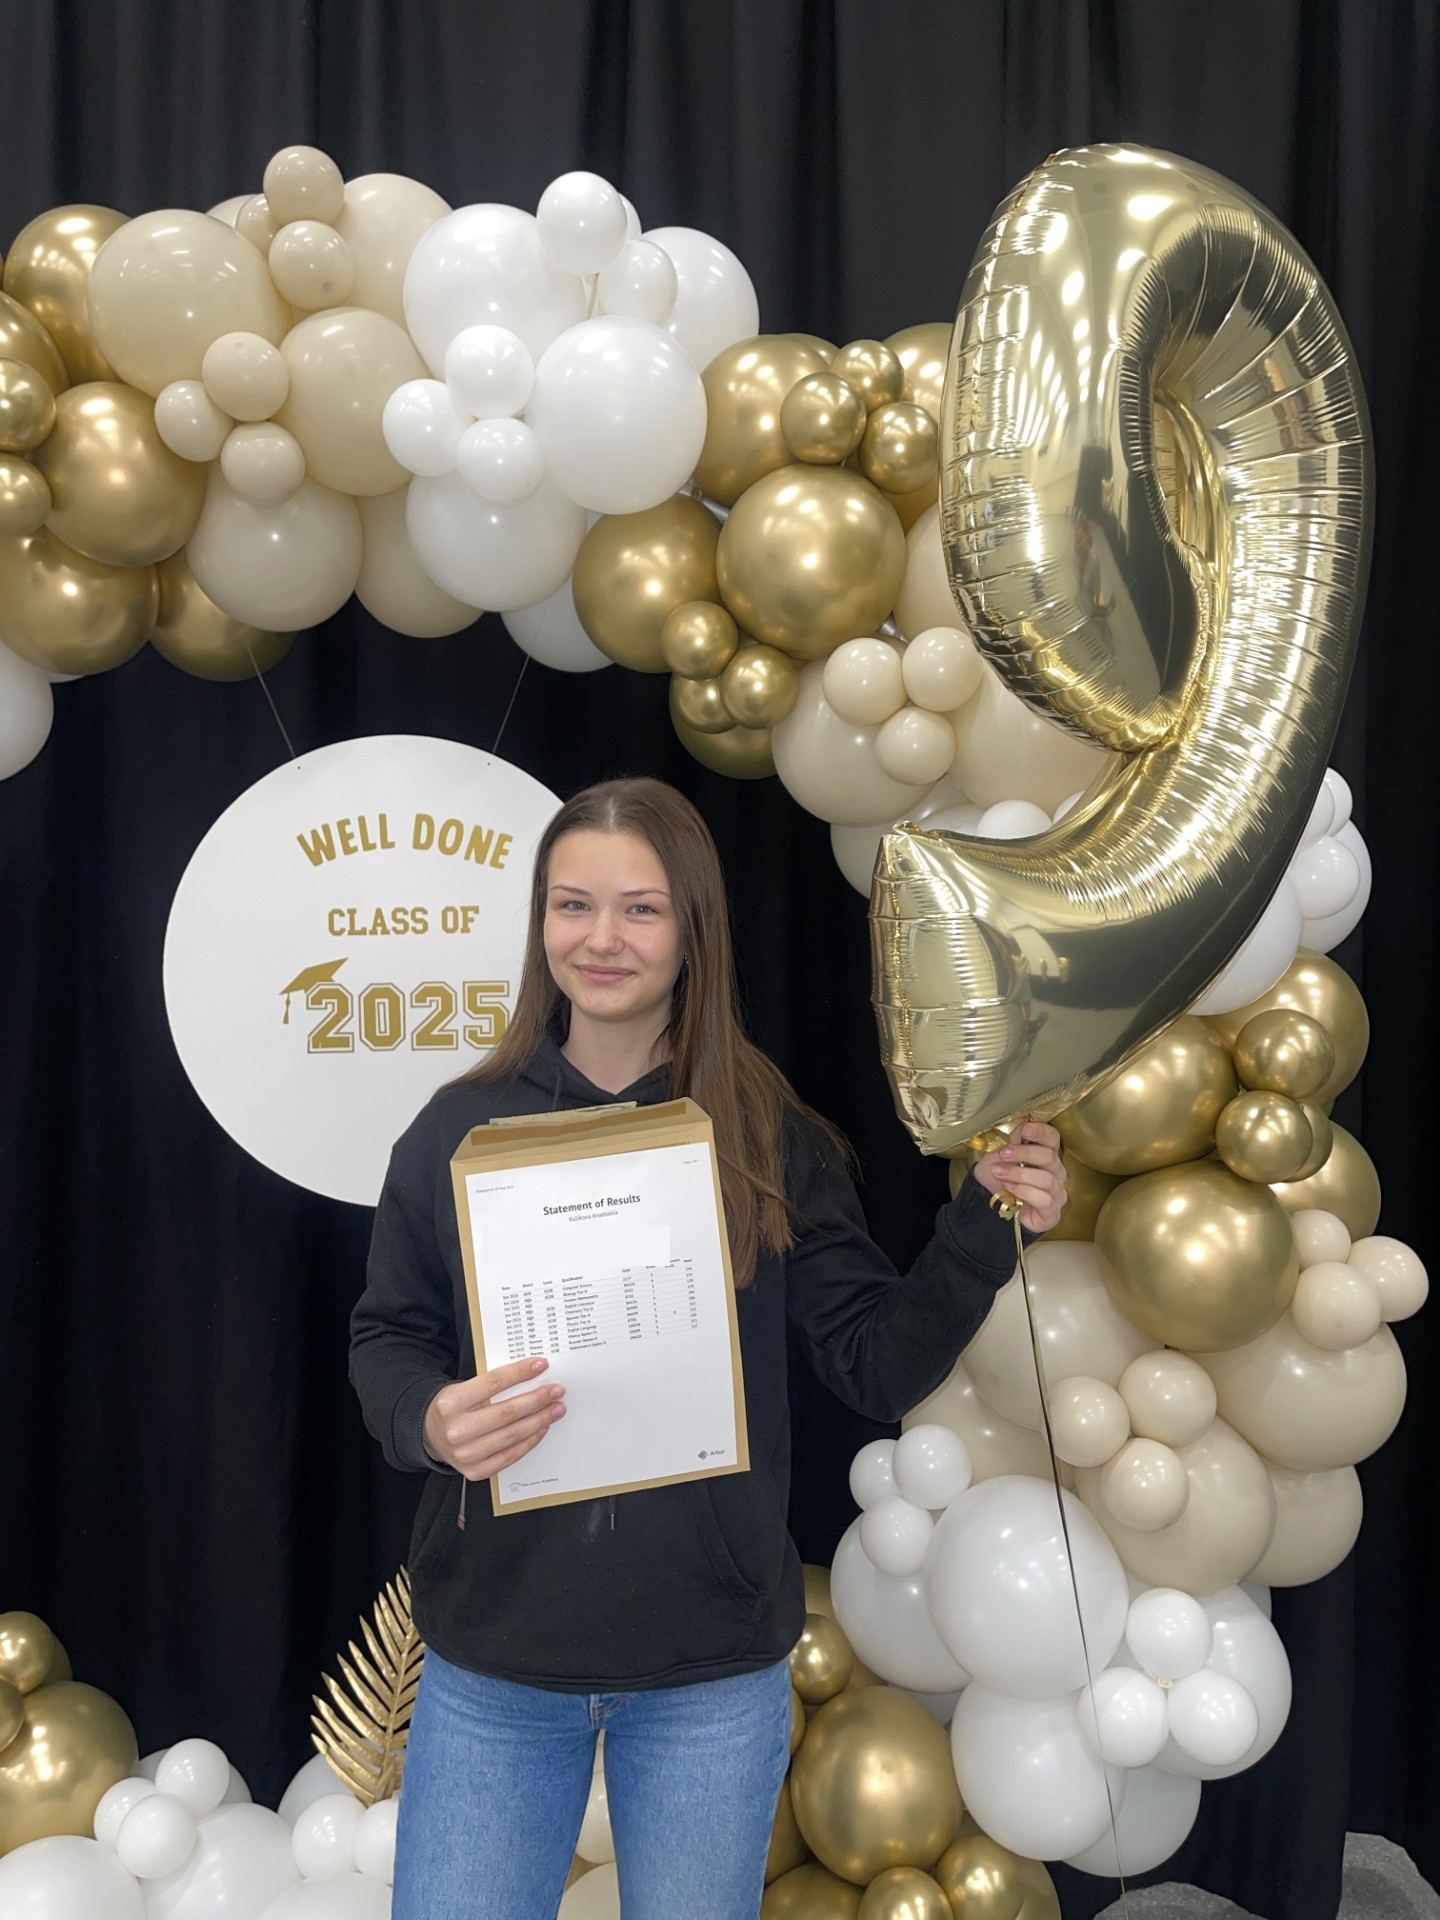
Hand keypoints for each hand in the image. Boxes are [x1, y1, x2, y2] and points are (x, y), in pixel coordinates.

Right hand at [424, 1357, 566, 1481]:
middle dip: (537, 1400)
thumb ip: (491, 1385)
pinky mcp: (475, 1471)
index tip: (541, 1365)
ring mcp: (465, 1454)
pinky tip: (541, 1429)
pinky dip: (529, 1441)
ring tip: (556, 1409)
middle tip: (557, 1391)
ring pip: (512, 1435)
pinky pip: (510, 1456)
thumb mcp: (462, 1389)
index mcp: (451, 1402)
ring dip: (539, 1420)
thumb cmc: (452, 1408)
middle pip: (507, 1412)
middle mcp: (456, 1430)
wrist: (429, 1435)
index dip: (519, 1373)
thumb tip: (531, 1376)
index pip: (492, 1383)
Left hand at [970, 1121, 1067, 1234]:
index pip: (1053, 1138)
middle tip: (1003, 1154)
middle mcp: (1056, 1172)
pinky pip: (1045, 1200)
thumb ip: (1010, 1140)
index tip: (1025, 1129)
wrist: (992, 1205)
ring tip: (999, 1172)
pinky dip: (1025, 1192)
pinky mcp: (1052, 1213)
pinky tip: (1010, 1189)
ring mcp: (1057, 1193)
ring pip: (1046, 1179)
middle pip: (1049, 1157)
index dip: (1041, 1132)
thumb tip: (1021, 1122)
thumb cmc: (1000, 1177)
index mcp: (1046, 1154)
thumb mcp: (998, 1155)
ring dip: (1019, 1174)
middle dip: (1024, 1153)